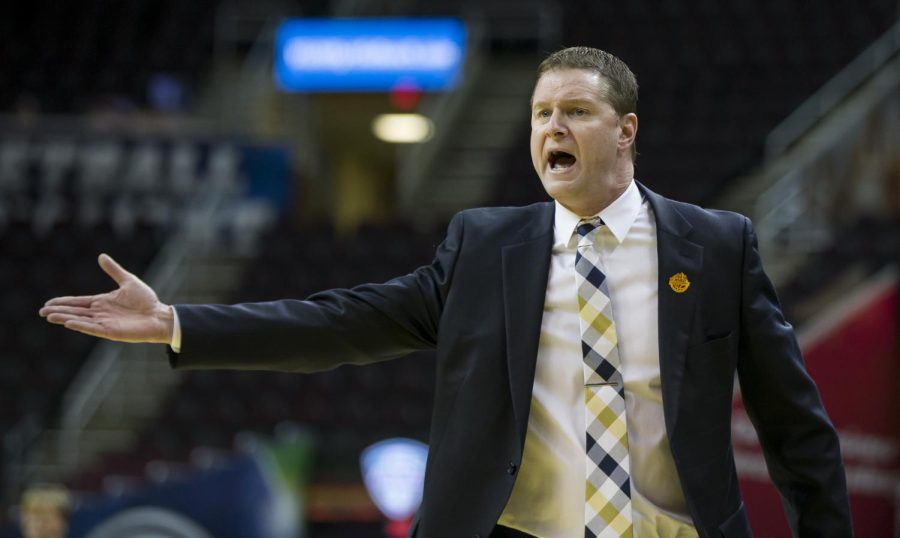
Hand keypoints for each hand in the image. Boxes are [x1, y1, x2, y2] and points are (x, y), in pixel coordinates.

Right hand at [39, 254, 173, 343]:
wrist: (159, 315)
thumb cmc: (146, 300)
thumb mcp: (128, 281)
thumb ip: (114, 270)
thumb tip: (101, 256)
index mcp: (102, 302)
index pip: (78, 302)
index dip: (63, 302)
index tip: (48, 303)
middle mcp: (101, 313)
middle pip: (75, 312)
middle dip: (59, 311)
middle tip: (42, 312)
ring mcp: (105, 323)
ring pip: (80, 320)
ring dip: (65, 318)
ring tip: (50, 317)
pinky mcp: (111, 332)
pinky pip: (93, 329)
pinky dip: (81, 326)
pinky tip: (69, 323)